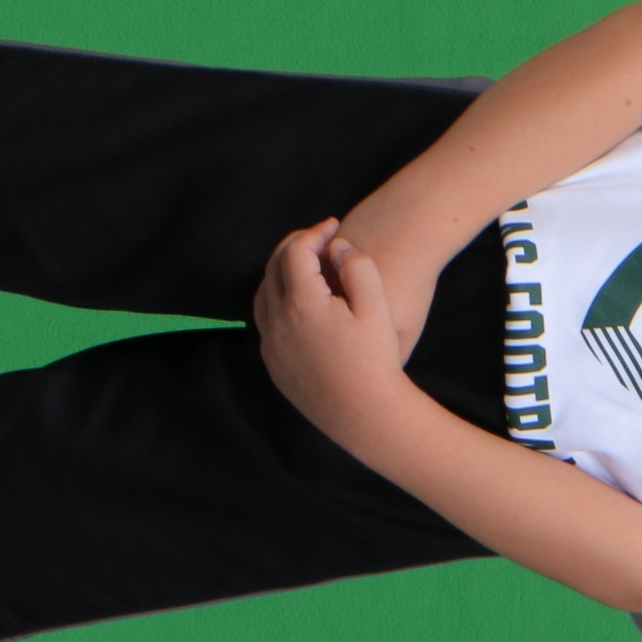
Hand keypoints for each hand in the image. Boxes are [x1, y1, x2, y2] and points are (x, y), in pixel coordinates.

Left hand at [255, 219, 416, 443]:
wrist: (364, 414)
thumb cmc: (375, 360)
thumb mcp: (378, 308)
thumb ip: (358, 267)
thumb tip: (337, 246)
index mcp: (301, 303)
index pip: (295, 252)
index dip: (314, 233)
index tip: (333, 227)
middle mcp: (276, 321)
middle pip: (273, 268)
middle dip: (294, 246)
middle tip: (318, 238)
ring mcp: (270, 344)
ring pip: (263, 293)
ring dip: (280, 271)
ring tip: (306, 265)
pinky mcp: (272, 362)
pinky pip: (265, 319)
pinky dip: (277, 298)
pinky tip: (300, 301)